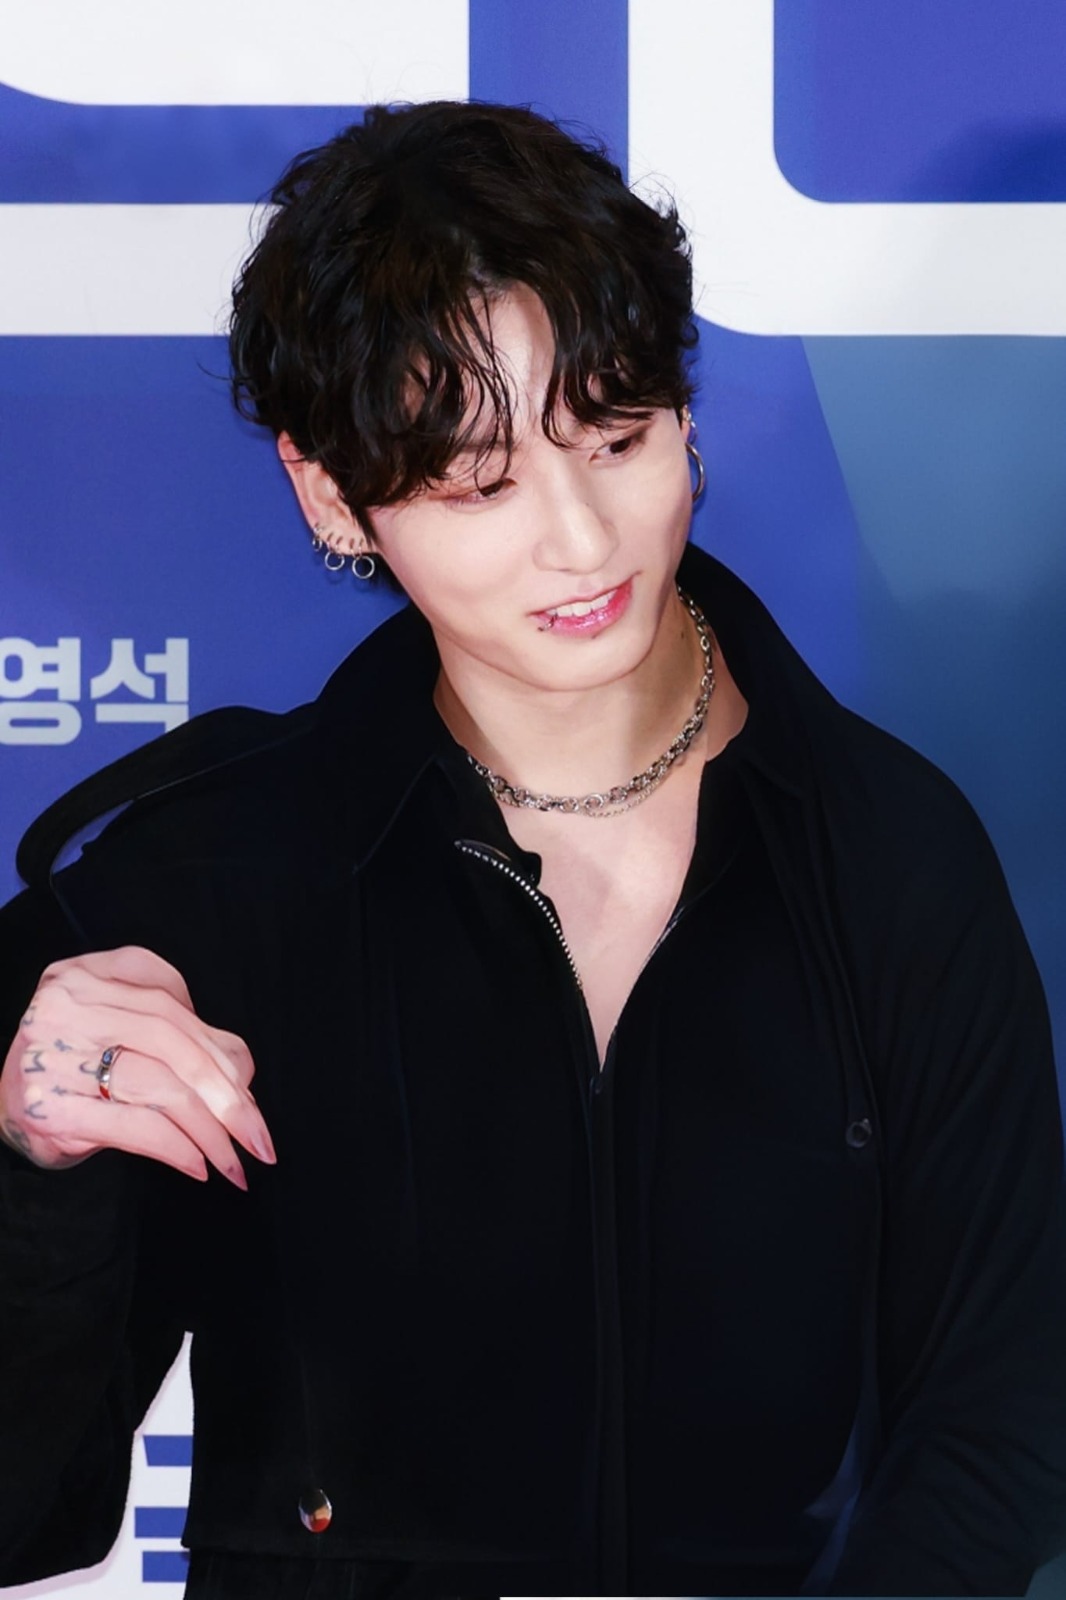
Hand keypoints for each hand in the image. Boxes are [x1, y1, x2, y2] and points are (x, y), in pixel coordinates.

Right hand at [0, 946, 275, 1188]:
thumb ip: (183, 1036)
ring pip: (158, 1085)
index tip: (247, 1086)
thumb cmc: (77, 1066)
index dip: (217, 1046)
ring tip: (234, 1160)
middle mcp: (62, 1007)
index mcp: (84, 974)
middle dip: (226, 1093)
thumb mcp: (124, 1032)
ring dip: (209, 1130)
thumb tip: (241, 1070)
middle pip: (171, 1041)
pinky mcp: (49, 1108)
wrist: (5, 1109)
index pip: (169, 1001)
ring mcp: (51, 1057)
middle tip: (258, 1135)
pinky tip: (198, 1165)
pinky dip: (176, 1148)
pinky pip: (134, 1126)